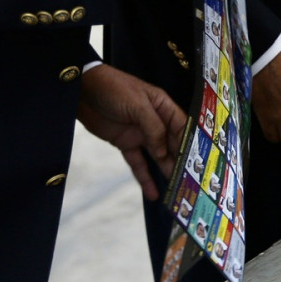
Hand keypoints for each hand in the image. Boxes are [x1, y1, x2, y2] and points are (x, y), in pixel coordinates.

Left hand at [77, 64, 185, 199]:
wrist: (81, 90)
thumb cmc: (113, 88)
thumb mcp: (137, 105)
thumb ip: (153, 128)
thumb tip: (164, 154)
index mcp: (163, 106)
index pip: (183, 127)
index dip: (190, 144)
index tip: (199, 163)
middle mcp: (155, 121)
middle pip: (172, 145)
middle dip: (181, 162)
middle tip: (191, 182)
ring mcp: (140, 134)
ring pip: (157, 157)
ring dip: (165, 173)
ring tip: (176, 192)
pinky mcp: (125, 143)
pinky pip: (138, 163)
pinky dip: (144, 178)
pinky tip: (153, 193)